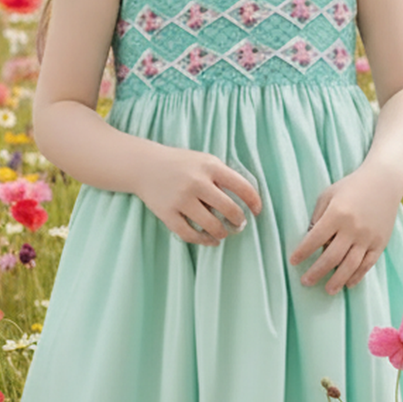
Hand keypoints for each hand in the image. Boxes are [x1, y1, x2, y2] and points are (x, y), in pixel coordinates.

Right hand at [135, 146, 262, 246]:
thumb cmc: (182, 164)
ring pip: (211, 225)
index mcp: (210, 166)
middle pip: (229, 209)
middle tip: (239, 224)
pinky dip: (204, 240)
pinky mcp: (167, 213)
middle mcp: (196, 182)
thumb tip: (246, 201)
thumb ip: (224, 177)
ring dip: (222, 233)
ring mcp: (180, 199)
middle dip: (239, 221)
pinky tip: (210, 240)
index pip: (242, 186)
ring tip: (224, 233)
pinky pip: (190, 234)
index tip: (257, 211)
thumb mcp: (205, 161)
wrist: (145, 165)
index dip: (254, 201)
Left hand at [289, 164, 399, 293]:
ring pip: (350, 265)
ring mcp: (368, 237)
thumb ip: (317, 217)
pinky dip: (357, 276)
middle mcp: (353, 228)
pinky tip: (348, 283)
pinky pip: (368, 264)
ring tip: (327, 290)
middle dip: (316, 272)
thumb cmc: (351, 187)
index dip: (302, 252)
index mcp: (337, 214)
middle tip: (306, 282)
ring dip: (337, 280)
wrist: (384, 181)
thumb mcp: (328, 195)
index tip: (293, 262)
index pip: (315, 239)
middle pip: (332, 257)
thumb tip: (309, 241)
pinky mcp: (380, 242)